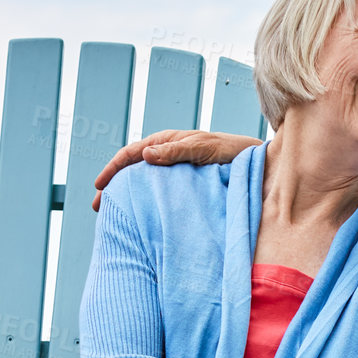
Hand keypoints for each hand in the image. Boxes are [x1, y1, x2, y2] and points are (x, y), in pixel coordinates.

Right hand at [92, 130, 262, 210]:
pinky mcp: (188, 184)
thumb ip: (178, 151)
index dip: (114, 169)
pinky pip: (161, 192)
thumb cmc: (235, 153)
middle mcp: (170, 154)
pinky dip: (147, 201)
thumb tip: (144, 156)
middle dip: (114, 186)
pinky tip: (143, 215)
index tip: (100, 187)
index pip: (133, 153)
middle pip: (134, 169)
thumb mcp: (206, 149)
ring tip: (116, 215)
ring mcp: (178, 170)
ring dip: (129, 195)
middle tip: (98, 207)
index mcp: (170, 142)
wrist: (259, 164)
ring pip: (145, 181)